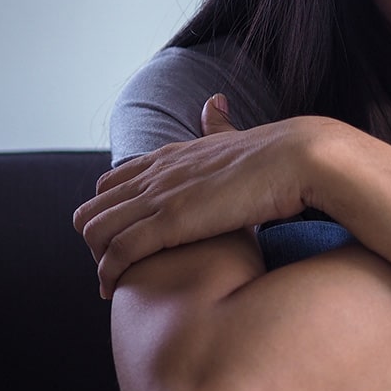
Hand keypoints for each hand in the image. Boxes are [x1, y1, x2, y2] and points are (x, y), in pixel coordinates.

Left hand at [74, 95, 309, 297]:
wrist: (297, 158)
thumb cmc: (276, 155)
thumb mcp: (234, 137)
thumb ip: (219, 125)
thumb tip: (215, 101)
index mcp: (170, 157)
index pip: (111, 184)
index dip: (109, 213)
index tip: (123, 238)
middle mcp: (156, 174)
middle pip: (93, 208)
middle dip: (95, 242)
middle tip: (114, 267)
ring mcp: (160, 195)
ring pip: (95, 231)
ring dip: (97, 261)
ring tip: (111, 284)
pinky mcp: (170, 220)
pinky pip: (118, 251)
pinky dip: (109, 273)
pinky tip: (116, 289)